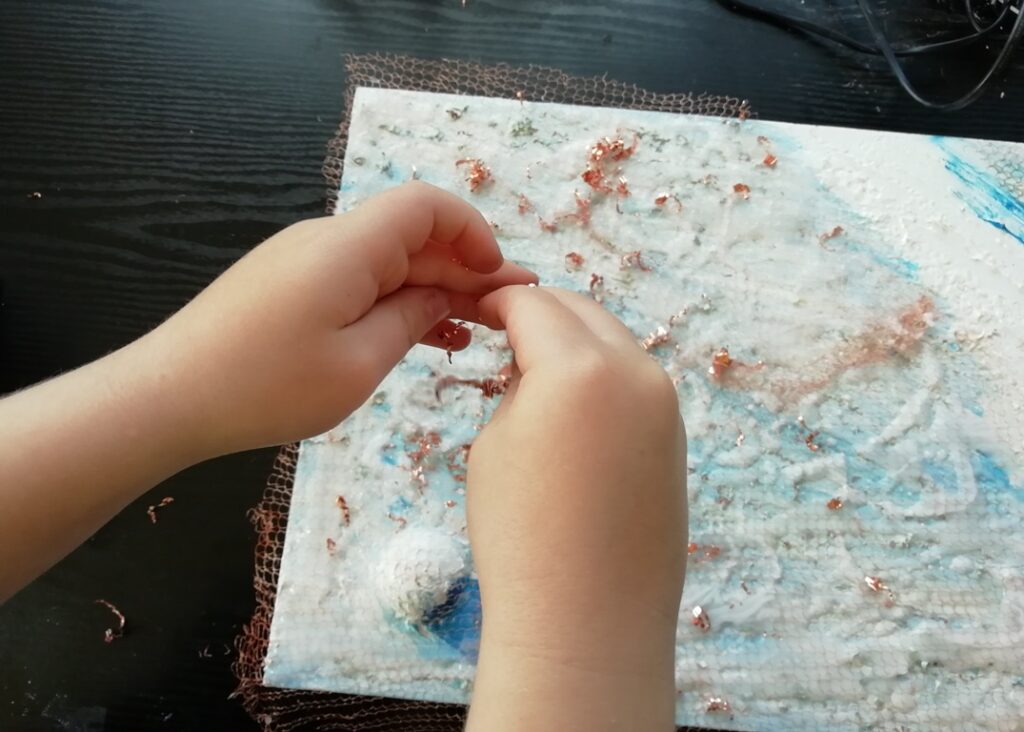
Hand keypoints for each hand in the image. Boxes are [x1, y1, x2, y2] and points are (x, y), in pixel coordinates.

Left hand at [148, 181, 535, 457]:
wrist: (168, 397)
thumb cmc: (266, 386)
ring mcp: (305, 262)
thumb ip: (411, 321)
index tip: (498, 278)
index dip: (473, 232)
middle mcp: (327, 240)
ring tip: (473, 332)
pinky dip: (395, 303)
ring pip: (387, 262)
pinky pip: (357, 282)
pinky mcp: (290, 285)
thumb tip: (445, 296)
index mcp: (348, 248)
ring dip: (432, 291)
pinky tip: (423, 337)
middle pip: (412, 237)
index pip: (426, 205)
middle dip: (464, 270)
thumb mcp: (358, 364)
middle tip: (510, 314)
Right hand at [465, 286, 686, 730]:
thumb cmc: (521, 534)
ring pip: (615, 344)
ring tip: (537, 374)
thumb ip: (519, 386)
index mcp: (580, 366)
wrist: (587, 620)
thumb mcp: (495, 442)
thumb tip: (538, 368)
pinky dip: (603, 376)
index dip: (500, 301)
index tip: (479, 308)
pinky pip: (635, 383)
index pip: (534, 305)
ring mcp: (666, 406)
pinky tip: (575, 410)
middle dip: (542, 312)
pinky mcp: (677, 438)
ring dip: (576, 342)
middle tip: (505, 331)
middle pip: (583, 312)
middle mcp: (636, 372)